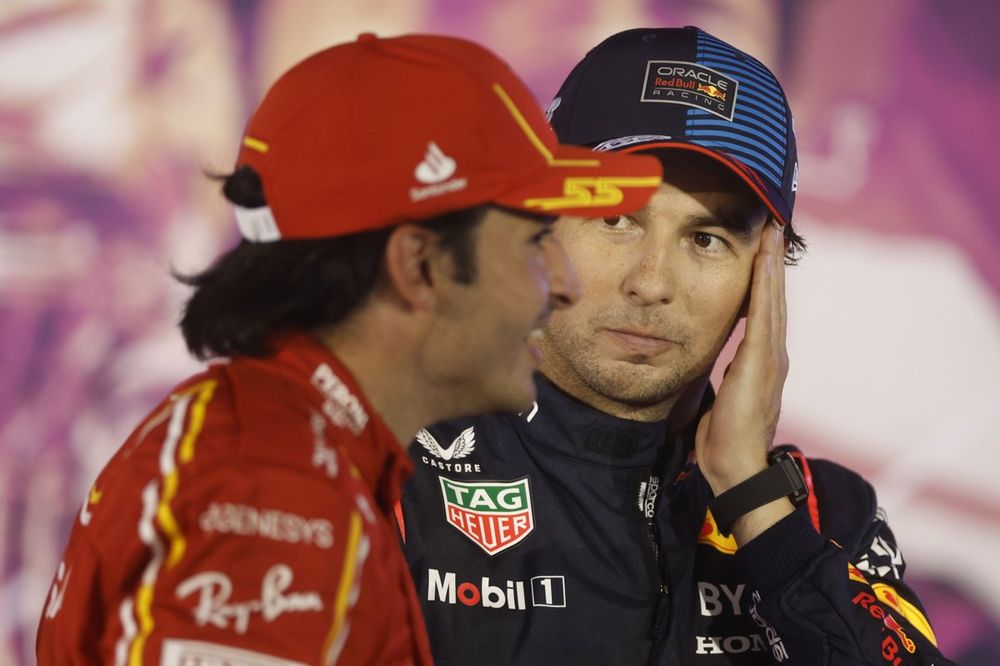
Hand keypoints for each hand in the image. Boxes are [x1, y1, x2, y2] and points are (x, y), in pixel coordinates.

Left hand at [696, 220, 791, 543]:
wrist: (736, 468)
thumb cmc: (724, 439)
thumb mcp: (721, 399)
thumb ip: (724, 379)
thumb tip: (714, 369)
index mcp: (761, 361)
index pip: (763, 310)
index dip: (763, 279)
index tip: (760, 247)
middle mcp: (771, 354)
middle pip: (772, 297)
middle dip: (772, 261)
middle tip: (773, 225)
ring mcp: (771, 357)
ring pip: (772, 299)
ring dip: (771, 263)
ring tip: (771, 230)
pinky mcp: (762, 363)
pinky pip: (764, 315)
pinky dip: (765, 285)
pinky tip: (763, 261)